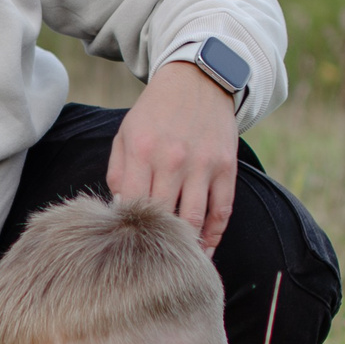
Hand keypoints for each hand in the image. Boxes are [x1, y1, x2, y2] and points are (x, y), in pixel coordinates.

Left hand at [109, 60, 239, 247]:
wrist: (197, 80)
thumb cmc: (155, 113)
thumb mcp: (125, 134)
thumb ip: (118, 173)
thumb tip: (119, 213)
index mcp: (141, 151)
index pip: (131, 204)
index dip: (127, 228)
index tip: (125, 243)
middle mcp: (172, 159)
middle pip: (162, 217)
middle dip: (154, 242)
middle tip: (148, 262)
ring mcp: (203, 164)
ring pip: (194, 220)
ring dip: (185, 246)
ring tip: (176, 263)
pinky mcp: (226, 167)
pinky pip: (222, 211)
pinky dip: (214, 236)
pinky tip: (204, 250)